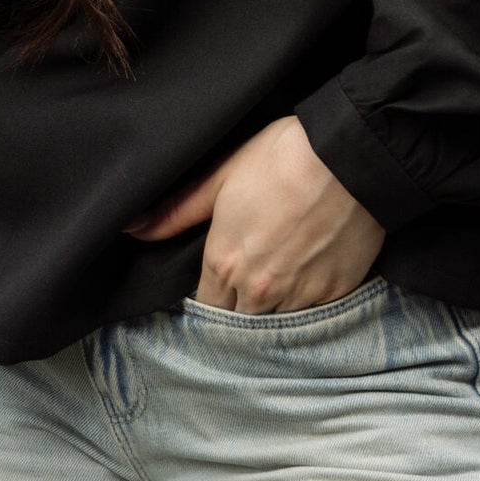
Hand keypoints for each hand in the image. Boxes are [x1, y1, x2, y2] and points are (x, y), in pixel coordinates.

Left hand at [122, 115, 385, 312]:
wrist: (349, 156)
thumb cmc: (281, 157)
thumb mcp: (220, 176)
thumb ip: (175, 212)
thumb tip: (130, 228)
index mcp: (224, 263)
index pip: (206, 307)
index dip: (212, 297)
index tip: (220, 285)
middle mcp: (258, 291)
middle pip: (240, 322)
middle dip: (240, 309)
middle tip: (251, 282)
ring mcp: (299, 296)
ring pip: (276, 324)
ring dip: (274, 310)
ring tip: (282, 279)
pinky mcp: (335, 294)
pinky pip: (313, 314)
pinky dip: (308, 301)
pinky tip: (311, 274)